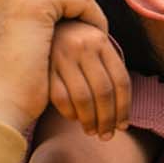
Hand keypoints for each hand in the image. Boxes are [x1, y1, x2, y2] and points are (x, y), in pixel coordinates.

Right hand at [47, 19, 130, 139]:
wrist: (39, 27)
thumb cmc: (73, 42)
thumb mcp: (93, 45)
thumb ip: (107, 68)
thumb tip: (121, 112)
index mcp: (100, 41)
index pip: (121, 81)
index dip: (124, 107)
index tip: (123, 125)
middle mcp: (82, 47)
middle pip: (104, 92)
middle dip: (108, 119)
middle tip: (107, 135)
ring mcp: (61, 57)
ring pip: (83, 98)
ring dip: (90, 120)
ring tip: (92, 132)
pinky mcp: (43, 68)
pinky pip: (61, 98)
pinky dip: (70, 113)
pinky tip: (74, 119)